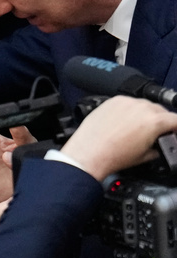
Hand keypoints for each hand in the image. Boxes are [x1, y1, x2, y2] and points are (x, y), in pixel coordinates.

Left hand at [61, 96, 176, 180]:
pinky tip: (125, 122)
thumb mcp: (146, 155)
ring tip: (139, 128)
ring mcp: (125, 102)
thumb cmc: (114, 156)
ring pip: (144, 104)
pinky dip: (130, 110)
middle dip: (162, 121)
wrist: (89, 152)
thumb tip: (162, 143)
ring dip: (146, 114)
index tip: (174, 132)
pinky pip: (128, 103)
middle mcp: (141, 107)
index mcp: (154, 121)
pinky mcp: (112, 101)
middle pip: (161, 110)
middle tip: (158, 132)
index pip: (176, 120)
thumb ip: (160, 145)